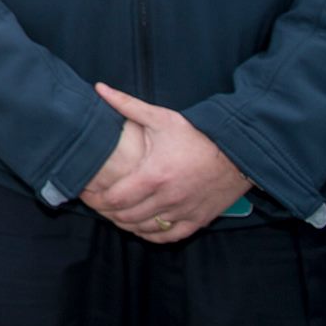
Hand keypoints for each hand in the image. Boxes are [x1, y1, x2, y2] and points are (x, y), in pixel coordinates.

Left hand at [80, 84, 249, 242]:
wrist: (239, 152)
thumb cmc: (198, 134)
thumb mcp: (162, 117)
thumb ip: (127, 105)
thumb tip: (99, 88)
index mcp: (154, 176)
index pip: (115, 199)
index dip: (95, 199)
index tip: (85, 193)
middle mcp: (168, 199)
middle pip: (126, 217)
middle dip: (106, 212)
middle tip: (96, 203)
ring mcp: (184, 212)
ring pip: (144, 229)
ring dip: (126, 224)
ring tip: (114, 212)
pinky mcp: (198, 219)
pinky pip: (169, 237)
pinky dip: (151, 234)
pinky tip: (141, 226)